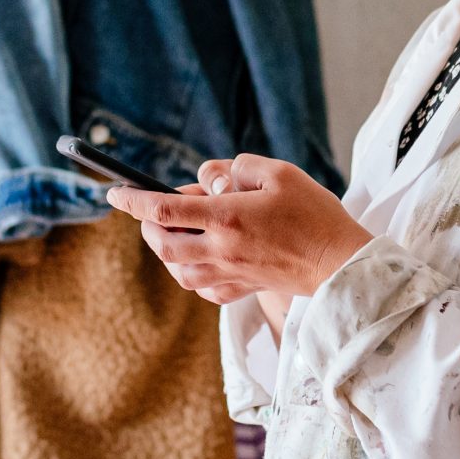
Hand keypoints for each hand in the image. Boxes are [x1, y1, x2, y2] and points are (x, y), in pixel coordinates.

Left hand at [108, 153, 371, 306]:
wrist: (344, 266)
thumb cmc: (316, 214)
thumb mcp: (278, 173)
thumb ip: (235, 169)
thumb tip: (205, 180)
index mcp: (228, 218)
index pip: (163, 209)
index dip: (133, 199)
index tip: (115, 192)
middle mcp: (222, 250)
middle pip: (163, 244)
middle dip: (148, 226)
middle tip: (154, 209)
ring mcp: (231, 274)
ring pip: (178, 270)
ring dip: (167, 250)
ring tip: (177, 231)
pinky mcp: (243, 289)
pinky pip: (203, 288)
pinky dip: (192, 274)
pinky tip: (201, 259)